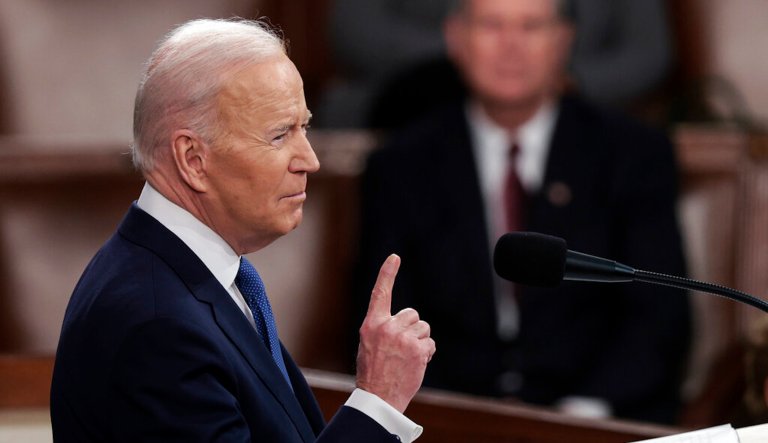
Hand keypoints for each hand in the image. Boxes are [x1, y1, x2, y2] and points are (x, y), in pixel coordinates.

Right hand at [355, 254, 435, 412]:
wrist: (378, 397)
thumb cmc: (373, 372)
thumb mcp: (369, 344)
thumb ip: (384, 328)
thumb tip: (405, 322)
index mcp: (371, 324)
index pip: (380, 293)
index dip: (387, 274)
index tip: (395, 257)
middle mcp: (387, 327)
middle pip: (412, 314)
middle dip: (412, 329)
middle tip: (401, 348)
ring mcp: (403, 338)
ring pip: (423, 328)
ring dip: (419, 342)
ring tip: (406, 358)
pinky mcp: (418, 350)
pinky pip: (430, 344)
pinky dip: (426, 354)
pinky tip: (414, 364)